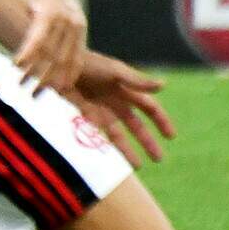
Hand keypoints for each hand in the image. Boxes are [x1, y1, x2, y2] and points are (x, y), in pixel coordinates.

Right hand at [14, 0, 85, 92]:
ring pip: (49, 53)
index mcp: (79, 29)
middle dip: (48, 83)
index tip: (52, 98)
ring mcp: (63, 19)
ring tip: (20, 85)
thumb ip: (51, 31)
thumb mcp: (52, 11)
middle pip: (63, 63)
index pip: (75, 63)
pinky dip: (28, 52)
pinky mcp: (48, 10)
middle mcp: (75, 27)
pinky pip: (38, 37)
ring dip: (34, 72)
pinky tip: (17, 63)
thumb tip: (40, 50)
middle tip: (34, 99)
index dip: (64, 82)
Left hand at [66, 51, 174, 167]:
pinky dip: (104, 147)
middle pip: (136, 126)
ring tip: (137, 166)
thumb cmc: (88, 63)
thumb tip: (164, 85)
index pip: (149, 108)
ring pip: (117, 134)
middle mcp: (114, 102)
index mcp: (126, 89)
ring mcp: (99, 110)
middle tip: (159, 159)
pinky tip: (111, 160)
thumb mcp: (114, 71)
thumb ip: (136, 81)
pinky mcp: (83, 116)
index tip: (171, 137)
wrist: (57, 65)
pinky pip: (96, 135)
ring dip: (127, 150)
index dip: (161, 121)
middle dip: (147, 141)